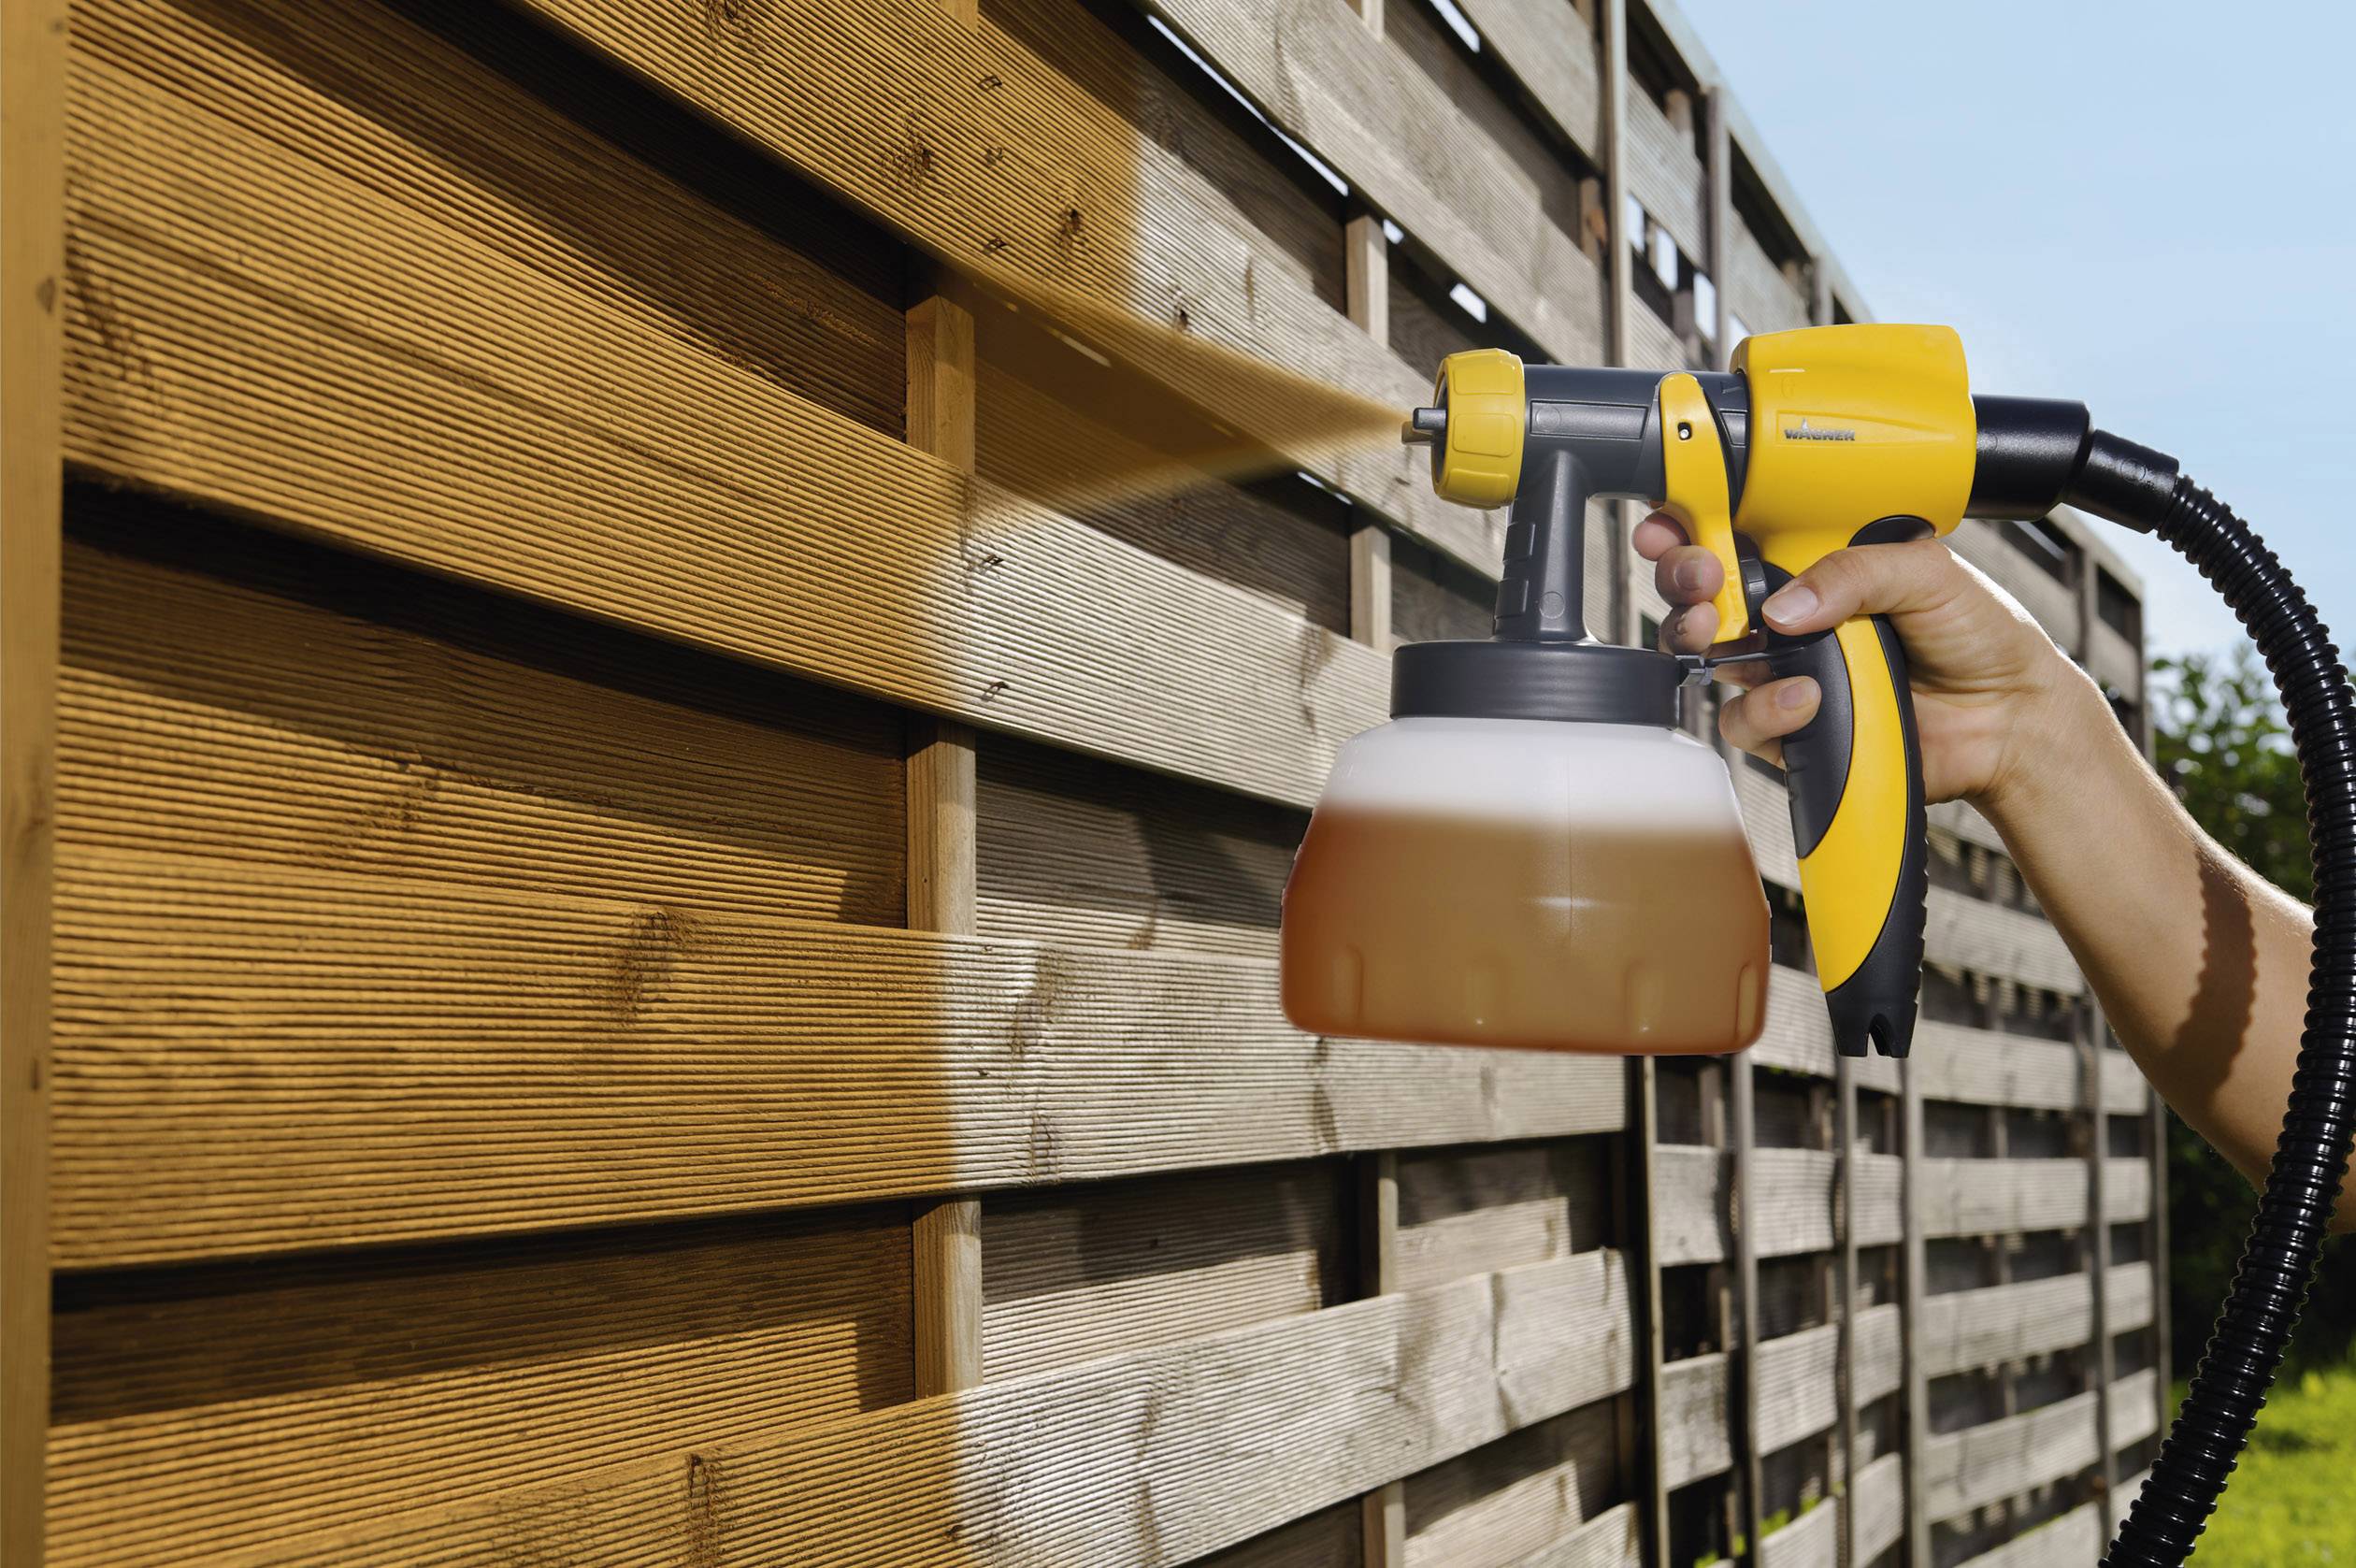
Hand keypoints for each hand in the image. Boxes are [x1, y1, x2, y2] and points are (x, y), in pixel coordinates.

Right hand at [1634, 514, 2086, 813]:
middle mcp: (1793, 615)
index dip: (1692, 527)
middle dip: (1686, 582)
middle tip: (1702, 581)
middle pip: (1704, 594)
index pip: (1738, 535)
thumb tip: (1781, 606)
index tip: (1669, 526)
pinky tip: (1808, 698)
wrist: (2009, 719)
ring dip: (1711, 644)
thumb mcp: (1926, 572)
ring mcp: (1788, 671)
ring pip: (1710, 658)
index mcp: (1818, 563)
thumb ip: (1854, 572)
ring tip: (1741, 640)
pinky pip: (1745, 721)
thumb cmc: (1979, 636)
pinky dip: (1767, 709)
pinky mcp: (1793, 728)